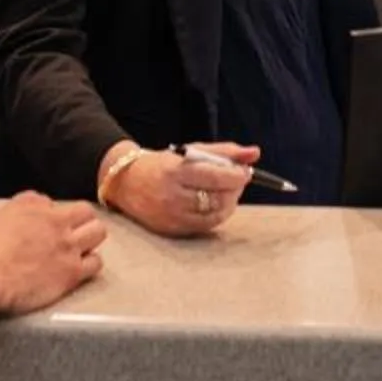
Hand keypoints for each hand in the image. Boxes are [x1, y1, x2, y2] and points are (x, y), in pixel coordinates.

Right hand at [0, 192, 109, 314]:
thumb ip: (9, 219)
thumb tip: (11, 227)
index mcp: (31, 204)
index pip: (51, 202)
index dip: (50, 217)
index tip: (45, 228)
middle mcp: (53, 220)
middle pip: (85, 212)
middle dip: (81, 223)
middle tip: (73, 236)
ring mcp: (66, 244)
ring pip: (98, 232)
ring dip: (90, 241)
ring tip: (80, 252)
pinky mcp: (71, 271)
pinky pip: (96, 263)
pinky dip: (90, 265)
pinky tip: (80, 270)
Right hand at [110, 141, 257, 238]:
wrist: (127, 183)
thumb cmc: (164, 164)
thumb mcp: (191, 150)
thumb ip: (224, 151)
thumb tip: (254, 153)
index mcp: (176, 171)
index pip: (214, 176)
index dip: (236, 175)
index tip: (245, 171)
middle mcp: (172, 195)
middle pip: (217, 198)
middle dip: (235, 189)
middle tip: (238, 180)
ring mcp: (172, 216)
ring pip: (215, 215)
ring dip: (229, 203)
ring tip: (228, 191)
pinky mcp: (172, 230)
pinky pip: (205, 226)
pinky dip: (217, 215)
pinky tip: (217, 204)